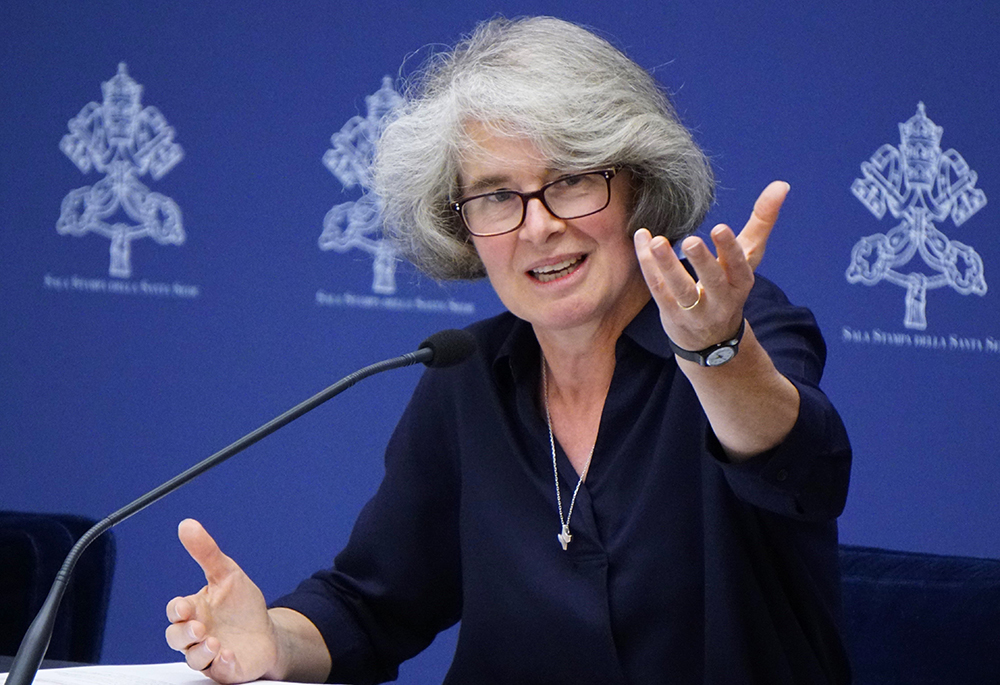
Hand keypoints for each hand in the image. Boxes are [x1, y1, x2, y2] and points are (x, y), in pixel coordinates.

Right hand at [165, 519, 278, 683]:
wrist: (267, 632)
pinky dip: (222, 665)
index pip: (174, 612)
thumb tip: (187, 524)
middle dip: (183, 634)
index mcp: (195, 611)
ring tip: (215, 643)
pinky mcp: (227, 669)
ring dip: (200, 652)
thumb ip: (206, 552)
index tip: (185, 606)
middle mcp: (197, 634)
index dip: (176, 610)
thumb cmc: (241, 605)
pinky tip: (230, 655)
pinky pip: (218, 672)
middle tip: (198, 628)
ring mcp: (210, 654)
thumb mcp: (227, 574)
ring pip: (193, 659)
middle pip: (175, 638)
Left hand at [633, 181, 788, 351]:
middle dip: (702, 261)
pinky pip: (657, 288)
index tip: (721, 228)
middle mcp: (720, 301)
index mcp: (741, 284)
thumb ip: (762, 221)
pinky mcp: (670, 313)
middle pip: (712, 282)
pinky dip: (648, 264)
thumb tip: (781, 184)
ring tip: (657, 241)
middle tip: (691, 240)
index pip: (739, 268)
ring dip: (667, 265)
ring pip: (680, 289)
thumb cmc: (731, 285)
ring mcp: (694, 311)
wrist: (711, 341)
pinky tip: (641, 239)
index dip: (730, 250)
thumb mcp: (749, 257)